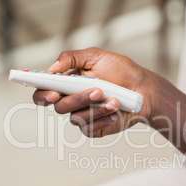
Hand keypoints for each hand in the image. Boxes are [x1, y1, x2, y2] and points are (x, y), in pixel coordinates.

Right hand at [33, 47, 153, 136]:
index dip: (42, 94)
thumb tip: (51, 68)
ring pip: (75, 118)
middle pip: (59, 107)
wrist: (143, 89)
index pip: (43, 92)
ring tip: (114, 99)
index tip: (53, 92)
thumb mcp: (96, 56)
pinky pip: (90, 129)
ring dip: (96, 108)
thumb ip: (71, 57)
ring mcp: (83, 115)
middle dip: (78, 99)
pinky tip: (116, 112)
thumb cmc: (121, 71)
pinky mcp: (95, 128)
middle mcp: (72, 101)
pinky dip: (103, 119)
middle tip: (96, 91)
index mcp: (67, 83)